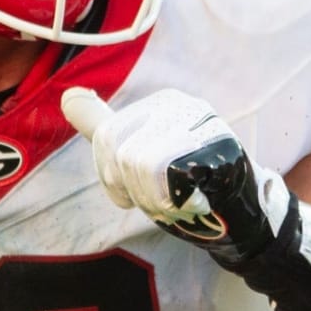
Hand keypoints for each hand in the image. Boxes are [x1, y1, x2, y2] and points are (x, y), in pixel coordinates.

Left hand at [61, 87, 290, 261]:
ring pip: (141, 164)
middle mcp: (182, 105)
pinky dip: (176, 202)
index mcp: (162, 102)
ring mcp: (202, 125)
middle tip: (163, 201)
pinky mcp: (219, 149)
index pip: (107, 137)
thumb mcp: (139, 151)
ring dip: (156, 200)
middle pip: (121, 153)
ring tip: (180, 202)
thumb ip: (104, 126)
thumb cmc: (187, 186)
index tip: (133, 193)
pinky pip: (169, 177)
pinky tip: (195, 203)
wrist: (242, 214)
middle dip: (136, 191)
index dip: (113, 177)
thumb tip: (68, 96)